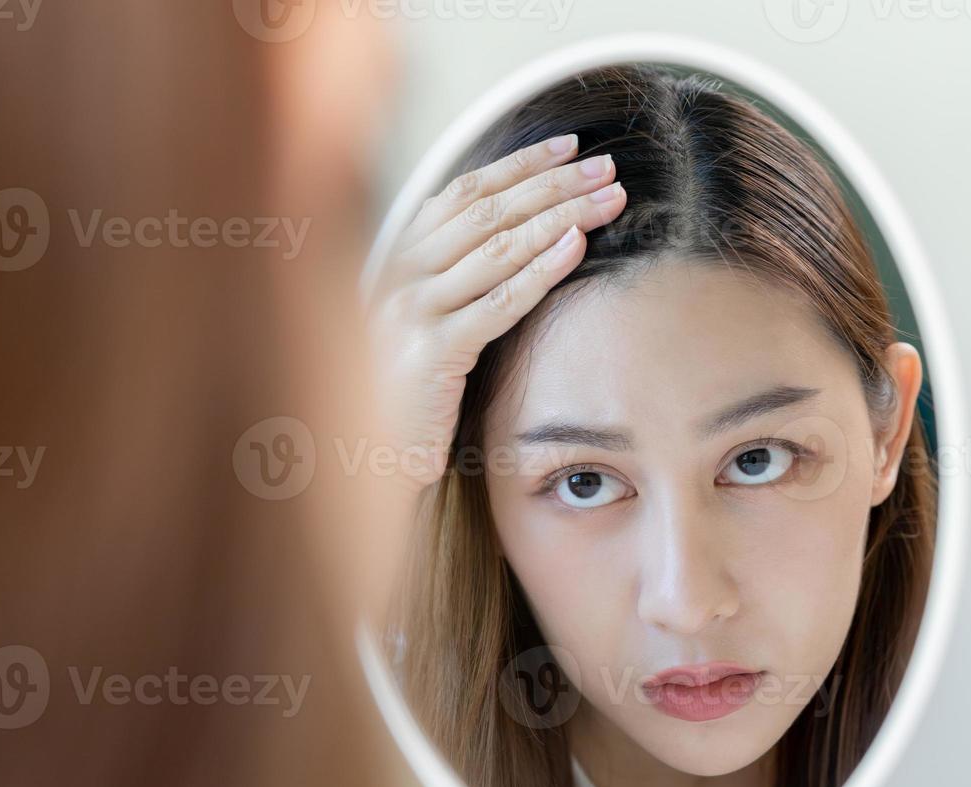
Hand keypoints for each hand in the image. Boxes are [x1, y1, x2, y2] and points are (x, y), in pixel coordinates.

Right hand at [365, 133, 627, 493]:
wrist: (362, 455)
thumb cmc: (404, 389)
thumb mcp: (422, 320)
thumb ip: (453, 276)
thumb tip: (518, 232)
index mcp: (398, 256)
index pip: (465, 192)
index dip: (519, 164)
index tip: (570, 147)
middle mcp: (400, 273)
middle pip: (488, 212)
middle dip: (552, 184)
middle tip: (605, 169)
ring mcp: (411, 311)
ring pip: (497, 248)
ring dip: (560, 216)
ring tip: (608, 200)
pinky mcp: (431, 353)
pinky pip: (497, 302)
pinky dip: (540, 270)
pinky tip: (577, 247)